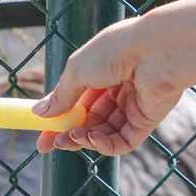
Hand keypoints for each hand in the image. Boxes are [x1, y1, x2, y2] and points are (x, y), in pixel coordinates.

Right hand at [32, 25, 183, 155]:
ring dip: (83, 139)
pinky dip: (104, 145)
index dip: (58, 119)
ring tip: (69, 138)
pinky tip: (91, 139)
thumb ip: (61, 96)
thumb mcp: (77, 71)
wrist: (155, 51)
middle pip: (88, 121)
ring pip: (103, 133)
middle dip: (68, 134)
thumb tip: (40, 113)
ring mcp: (132, 107)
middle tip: (50, 145)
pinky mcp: (146, 122)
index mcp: (100, 73)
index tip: (41, 136)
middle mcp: (116, 91)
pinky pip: (122, 141)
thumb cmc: (115, 51)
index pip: (76, 102)